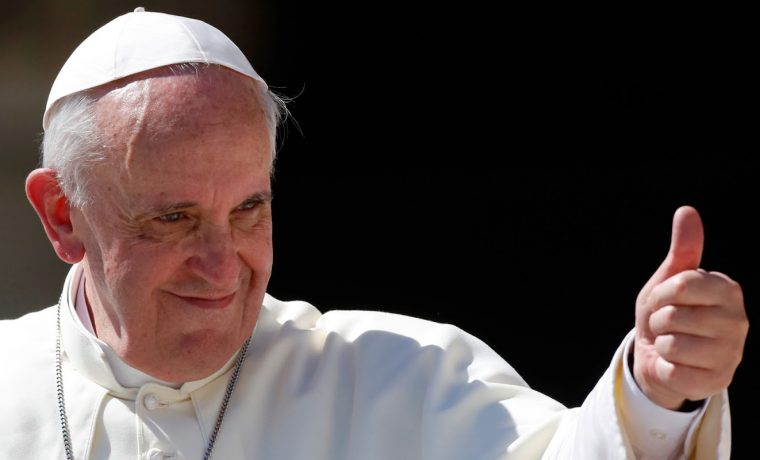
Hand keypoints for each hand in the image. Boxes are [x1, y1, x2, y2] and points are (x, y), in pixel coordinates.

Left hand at [633, 206, 747, 409]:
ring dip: (661, 344)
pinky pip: (673, 371)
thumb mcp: (670, 279)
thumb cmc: (668, 312)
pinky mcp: (718, 381)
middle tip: (667, 325)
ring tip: (672, 343)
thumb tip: (687, 211)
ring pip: (671, 343)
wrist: (662, 355)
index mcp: (728, 289)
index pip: (681, 285)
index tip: (664, 299)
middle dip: (658, 320)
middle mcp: (738, 320)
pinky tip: (677, 365)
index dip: (660, 294)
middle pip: (673, 315)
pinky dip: (666, 368)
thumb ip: (684, 248)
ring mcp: (732, 353)